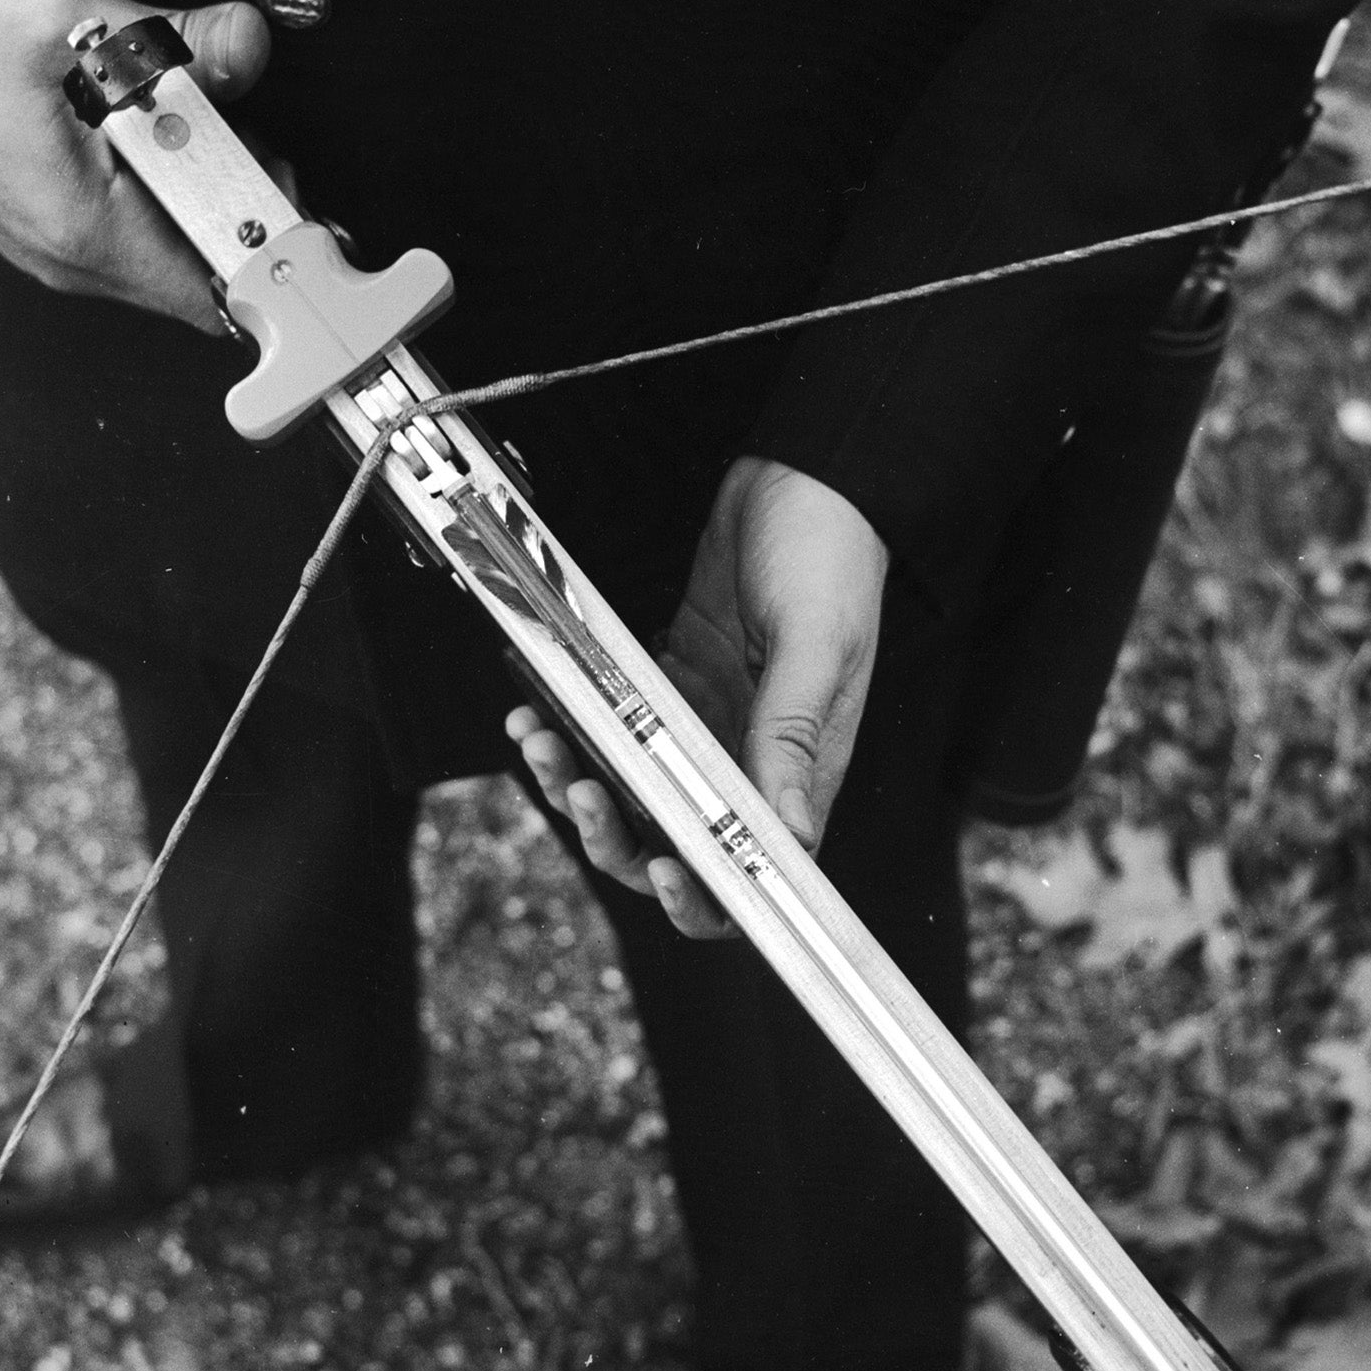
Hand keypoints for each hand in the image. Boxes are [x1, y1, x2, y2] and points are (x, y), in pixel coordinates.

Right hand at [0, 0, 274, 333]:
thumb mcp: (68, 18)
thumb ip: (175, 41)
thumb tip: (247, 46)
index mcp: (84, 229)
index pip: (220, 294)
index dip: (276, 258)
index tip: (302, 215)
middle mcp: (72, 260)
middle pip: (206, 276)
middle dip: (245, 213)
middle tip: (251, 142)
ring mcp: (56, 251)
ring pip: (172, 254)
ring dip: (203, 197)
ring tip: (194, 128)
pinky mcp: (47, 230)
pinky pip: (134, 233)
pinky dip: (162, 191)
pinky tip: (152, 135)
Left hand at [510, 457, 888, 937]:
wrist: (806, 477)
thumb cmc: (833, 554)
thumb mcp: (817, 643)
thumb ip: (794, 733)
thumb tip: (788, 833)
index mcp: (800, 768)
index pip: (753, 870)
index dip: (704, 893)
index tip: (661, 868)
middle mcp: (751, 759)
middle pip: (675, 845)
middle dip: (616, 838)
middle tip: (581, 792)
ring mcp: (706, 725)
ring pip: (631, 793)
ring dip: (578, 785)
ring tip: (542, 745)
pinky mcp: (673, 686)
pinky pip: (613, 731)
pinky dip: (571, 729)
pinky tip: (537, 708)